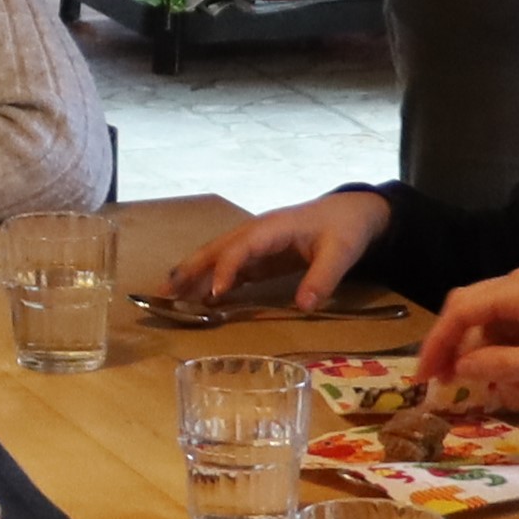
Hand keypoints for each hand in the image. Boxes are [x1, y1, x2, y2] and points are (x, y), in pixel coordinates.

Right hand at [169, 186, 391, 309]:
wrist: (353, 212)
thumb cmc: (345, 228)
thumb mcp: (341, 252)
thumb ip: (323, 278)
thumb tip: (305, 306)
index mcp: (273, 228)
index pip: (241, 247)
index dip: (226, 269)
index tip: (214, 293)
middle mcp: (256, 232)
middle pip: (216, 248)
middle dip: (190, 268)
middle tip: (165, 291)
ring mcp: (256, 243)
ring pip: (217, 256)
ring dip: (193, 273)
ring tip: (167, 293)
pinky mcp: (260, 255)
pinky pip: (229, 266)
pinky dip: (210, 280)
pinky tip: (199, 297)